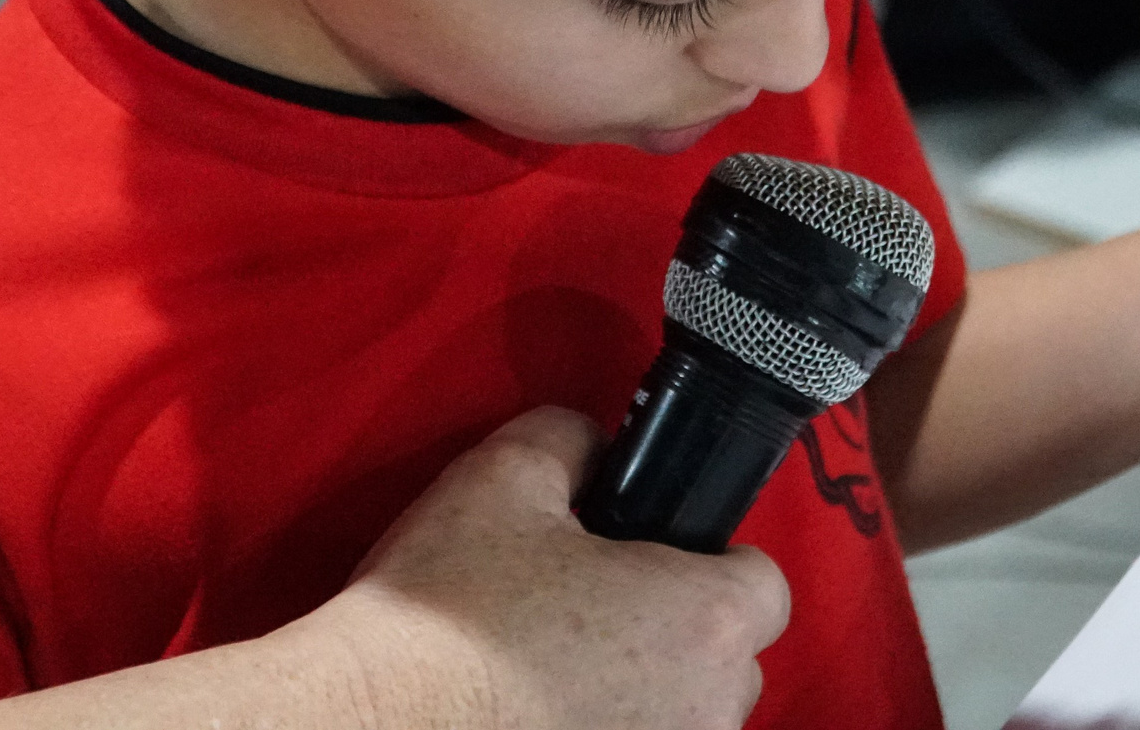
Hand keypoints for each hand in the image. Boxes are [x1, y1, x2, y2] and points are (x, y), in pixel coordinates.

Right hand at [320, 407, 790, 729]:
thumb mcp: (504, 476)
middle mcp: (707, 712)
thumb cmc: (449, 608)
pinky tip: (540, 717)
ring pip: (684, 724)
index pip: (763, 585)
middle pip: (729, 665)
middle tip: (593, 612)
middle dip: (678, 638)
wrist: (376, 720)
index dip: (711, 563)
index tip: (652, 560)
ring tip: (559, 674)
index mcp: (703, 622)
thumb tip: (592, 446)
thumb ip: (570, 439)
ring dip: (645, 701)